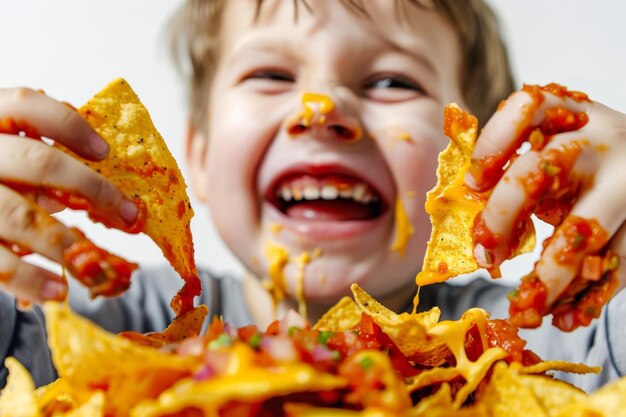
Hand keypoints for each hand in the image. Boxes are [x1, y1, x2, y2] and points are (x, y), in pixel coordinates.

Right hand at [0, 87, 137, 303]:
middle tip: (130, 216)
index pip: (25, 104)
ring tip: (97, 263)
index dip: (68, 125)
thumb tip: (113, 193)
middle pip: (36, 161)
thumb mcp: (12, 157)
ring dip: (66, 242)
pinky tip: (56, 292)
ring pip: (18, 215)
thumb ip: (45, 161)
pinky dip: (28, 279)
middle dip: (92, 189)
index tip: (105, 151)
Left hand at [466, 84, 625, 328]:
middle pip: (537, 174)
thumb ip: (515, 164)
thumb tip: (466, 210)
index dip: (492, 145)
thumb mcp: (555, 140)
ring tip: (526, 308)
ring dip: (549, 277)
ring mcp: (625, 182)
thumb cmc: (582, 153)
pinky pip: (617, 262)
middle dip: (501, 218)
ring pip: (582, 231)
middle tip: (483, 256)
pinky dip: (588, 295)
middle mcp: (598, 141)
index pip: (524, 109)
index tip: (472, 185)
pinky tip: (566, 317)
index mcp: (567, 112)